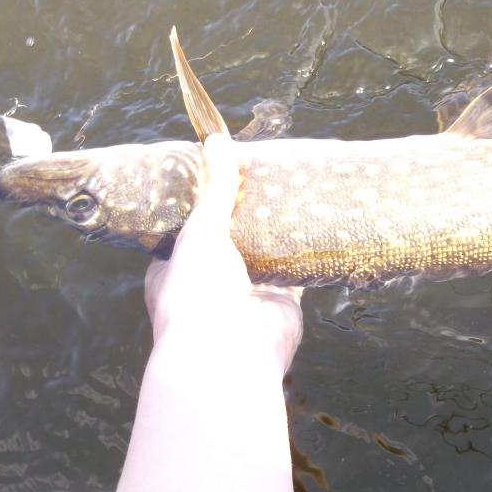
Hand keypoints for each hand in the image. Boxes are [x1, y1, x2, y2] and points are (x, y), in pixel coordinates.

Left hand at [144, 134, 303, 375]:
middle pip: (230, 242)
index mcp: (174, 270)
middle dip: (246, 218)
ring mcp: (247, 295)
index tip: (221, 177)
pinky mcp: (282, 303)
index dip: (204, 205)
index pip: (188, 231)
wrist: (230, 353)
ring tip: (292, 195)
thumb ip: (215, 189)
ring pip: (265, 257)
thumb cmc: (198, 290)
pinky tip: (316, 225)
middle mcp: (210, 284)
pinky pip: (296, 273)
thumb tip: (216, 138)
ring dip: (277, 236)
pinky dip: (305, 254)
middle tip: (264, 181)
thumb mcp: (201, 230)